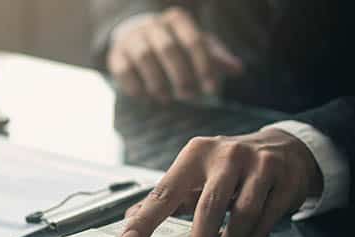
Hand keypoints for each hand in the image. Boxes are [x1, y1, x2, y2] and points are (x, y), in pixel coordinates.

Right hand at [108, 6, 242, 101]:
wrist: (137, 37)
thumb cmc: (175, 44)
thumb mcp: (197, 47)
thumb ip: (216, 57)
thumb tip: (238, 69)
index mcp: (177, 20)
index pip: (193, 41)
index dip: (204, 66)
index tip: (212, 90)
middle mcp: (152, 25)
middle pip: (168, 48)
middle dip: (180, 75)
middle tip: (188, 96)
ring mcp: (132, 38)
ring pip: (144, 57)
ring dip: (157, 82)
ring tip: (167, 99)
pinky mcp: (116, 55)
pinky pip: (124, 70)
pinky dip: (136, 86)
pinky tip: (146, 97)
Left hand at [120, 129, 322, 236]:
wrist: (285, 149)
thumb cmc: (230, 166)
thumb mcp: (197, 172)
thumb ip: (167, 196)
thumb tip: (130, 219)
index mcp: (196, 153)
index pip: (165, 191)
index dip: (147, 219)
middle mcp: (226, 156)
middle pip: (208, 207)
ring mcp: (259, 166)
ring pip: (242, 215)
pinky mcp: (284, 180)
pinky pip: (266, 219)